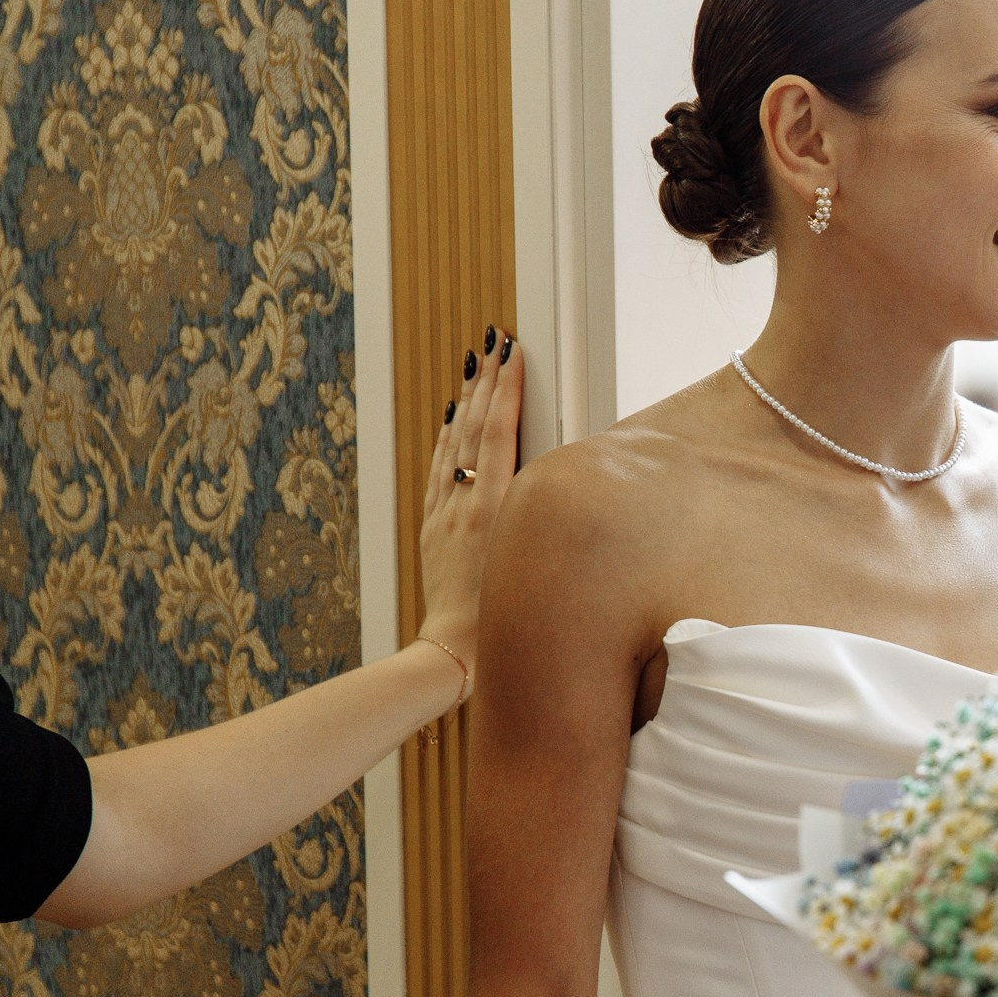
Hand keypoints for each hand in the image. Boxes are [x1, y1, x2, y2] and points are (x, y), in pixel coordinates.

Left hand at [417, 327, 523, 669]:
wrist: (454, 654)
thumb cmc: (502, 621)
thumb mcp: (532, 562)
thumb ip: (544, 518)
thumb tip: (563, 479)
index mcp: (492, 507)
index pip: (498, 432)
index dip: (506, 389)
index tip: (513, 353)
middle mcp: (464, 504)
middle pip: (473, 428)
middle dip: (486, 382)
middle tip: (494, 342)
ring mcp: (444, 515)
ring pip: (452, 445)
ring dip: (465, 403)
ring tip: (475, 368)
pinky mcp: (433, 530)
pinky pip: (438, 473)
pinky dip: (446, 441)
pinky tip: (450, 425)